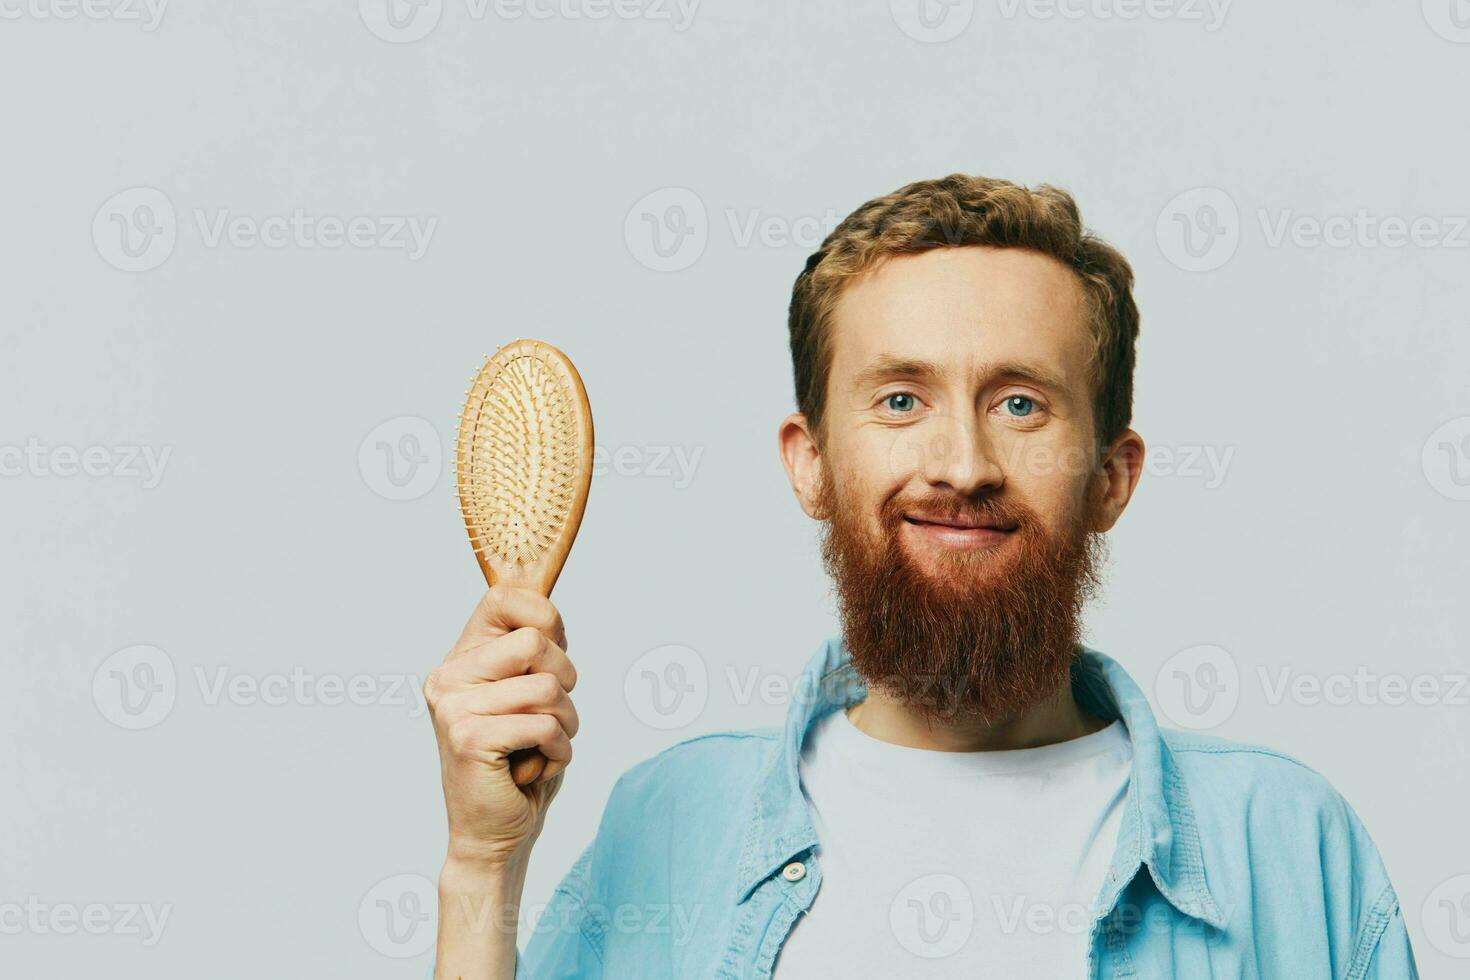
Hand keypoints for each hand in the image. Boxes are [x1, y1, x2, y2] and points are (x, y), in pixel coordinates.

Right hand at [425, 585, 578, 867]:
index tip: (554, 651)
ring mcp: (453, 707)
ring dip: (565, 724)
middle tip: (552, 714)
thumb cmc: (518, 761)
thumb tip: (551, 613)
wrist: (492, 834)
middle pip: (536, 642)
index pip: (502, 598)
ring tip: (543, 746)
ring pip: (547, 688)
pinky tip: (536, 768)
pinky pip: (545, 726)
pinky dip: (558, 751)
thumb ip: (533, 655)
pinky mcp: (469, 738)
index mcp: (460, 659)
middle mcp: (448, 677)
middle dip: (565, 681)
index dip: (544, 616)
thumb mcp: (527, 696)